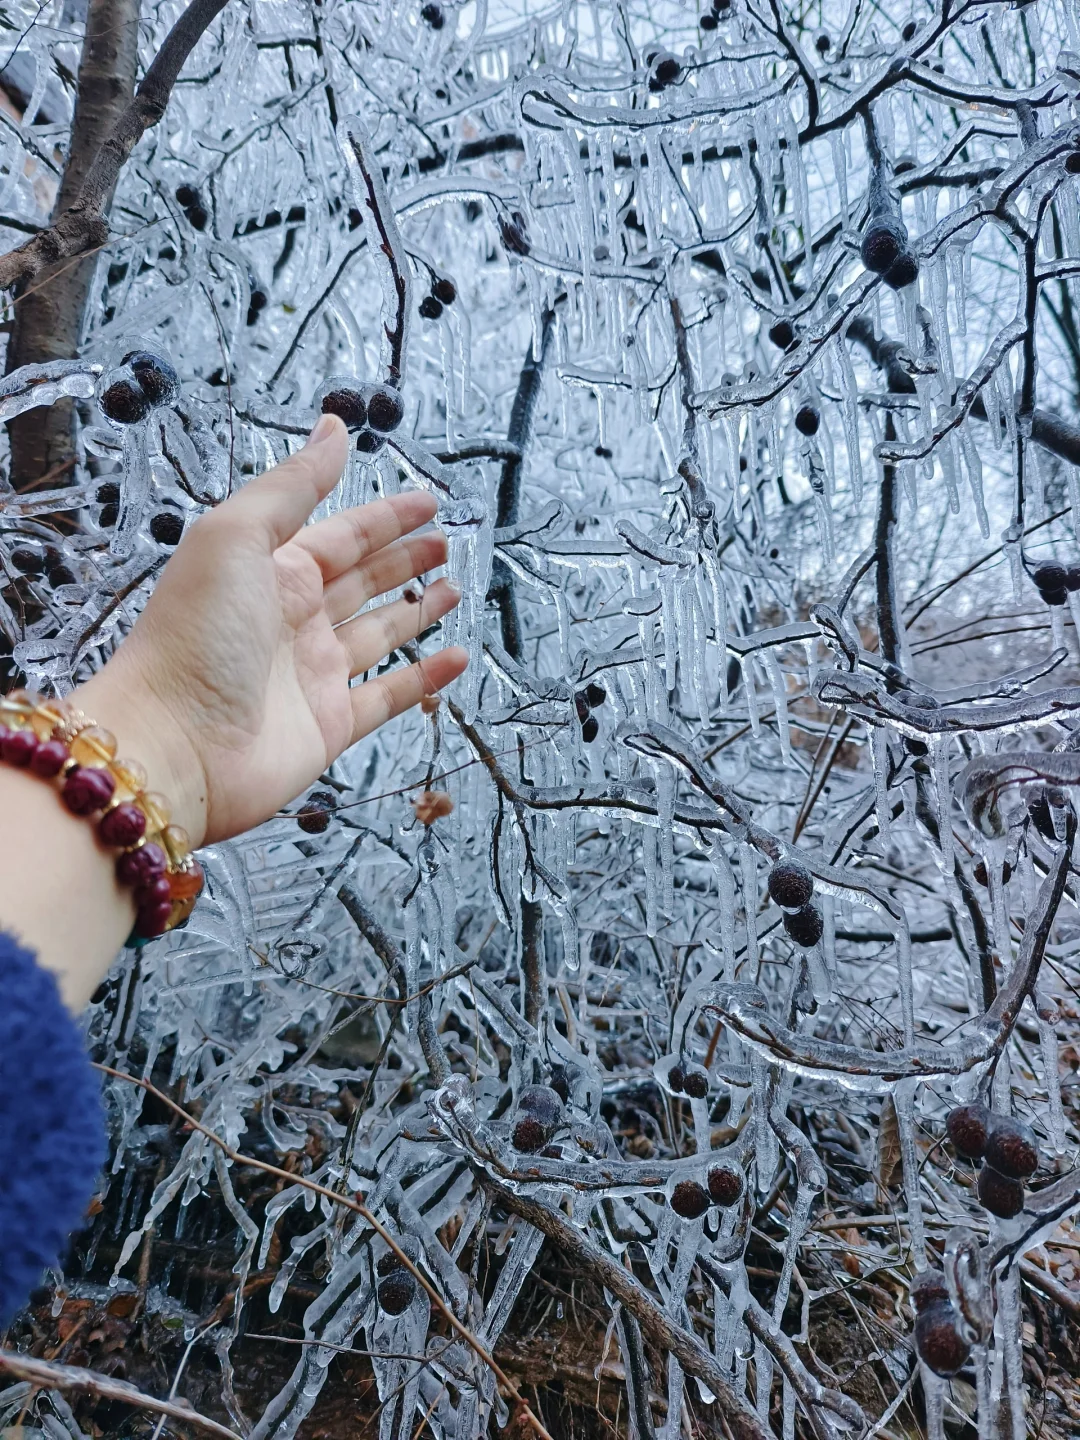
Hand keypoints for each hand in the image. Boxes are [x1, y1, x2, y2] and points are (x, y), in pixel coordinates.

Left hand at [78, 415, 465, 847]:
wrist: (173, 744)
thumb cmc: (194, 634)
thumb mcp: (237, 536)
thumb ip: (293, 484)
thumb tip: (334, 427)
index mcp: (271, 572)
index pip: (341, 536)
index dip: (385, 517)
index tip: (427, 502)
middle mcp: (294, 620)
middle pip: (361, 581)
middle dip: (402, 559)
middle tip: (445, 541)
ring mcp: (314, 675)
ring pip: (378, 635)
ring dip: (417, 612)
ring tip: (454, 590)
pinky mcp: (330, 725)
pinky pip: (389, 696)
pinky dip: (424, 678)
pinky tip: (456, 659)